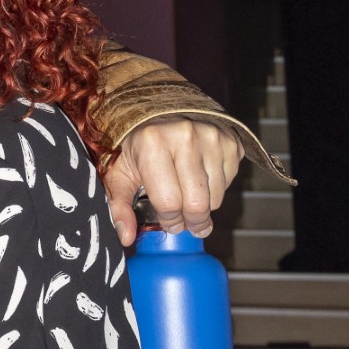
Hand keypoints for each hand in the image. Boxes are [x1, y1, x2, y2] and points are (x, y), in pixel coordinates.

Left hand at [100, 116, 241, 244]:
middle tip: (183, 220)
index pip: (169, 203)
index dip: (169, 220)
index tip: (168, 221)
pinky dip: (215, 188)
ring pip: (215, 198)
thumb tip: (126, 237)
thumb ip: (119, 205)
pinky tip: (200, 177)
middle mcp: (184, 136)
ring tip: (187, 193)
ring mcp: (211, 137)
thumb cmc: (138, 146)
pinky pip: (228, 183)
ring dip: (203, 205)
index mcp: (152, 143)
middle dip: (190, 221)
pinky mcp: (230, 141)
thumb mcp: (120, 173)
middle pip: (197, 204)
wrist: (162, 112)